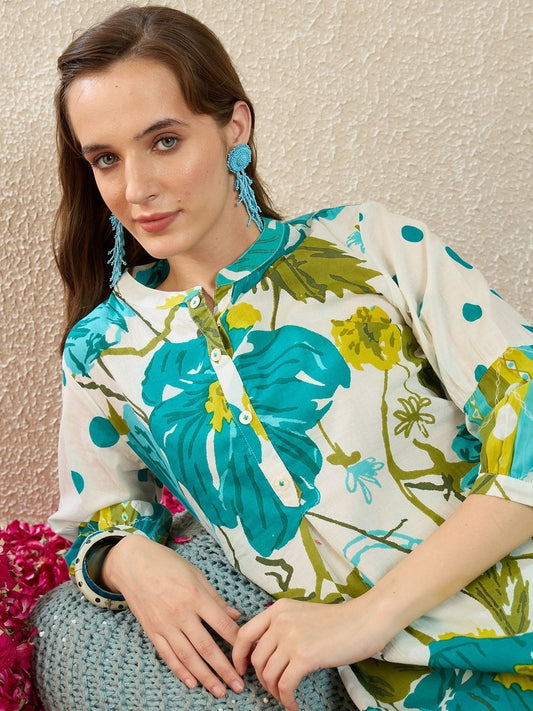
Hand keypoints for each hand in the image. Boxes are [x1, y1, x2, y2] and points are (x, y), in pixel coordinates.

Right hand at [102, 535, 243, 698]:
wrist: (132, 564)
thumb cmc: (167, 564)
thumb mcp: (196, 575)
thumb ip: (215, 598)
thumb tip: (235, 616)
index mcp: (196, 596)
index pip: (222, 624)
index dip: (237, 642)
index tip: (248, 655)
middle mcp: (181, 613)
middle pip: (206, 646)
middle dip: (224, 668)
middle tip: (238, 685)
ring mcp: (165, 624)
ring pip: (188, 656)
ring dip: (205, 676)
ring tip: (219, 691)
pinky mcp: (152, 631)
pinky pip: (168, 655)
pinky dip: (180, 671)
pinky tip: (192, 682)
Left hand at [232, 595, 392, 710]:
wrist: (365, 620)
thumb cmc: (338, 621)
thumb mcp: (302, 615)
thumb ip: (282, 626)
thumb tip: (264, 652)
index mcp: (278, 609)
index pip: (244, 634)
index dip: (238, 656)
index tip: (242, 670)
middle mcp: (281, 621)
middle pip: (256, 659)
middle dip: (262, 679)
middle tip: (274, 689)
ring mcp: (291, 638)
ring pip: (269, 674)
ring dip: (275, 691)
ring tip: (286, 697)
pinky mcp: (305, 656)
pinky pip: (285, 685)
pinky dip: (286, 699)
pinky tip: (294, 704)